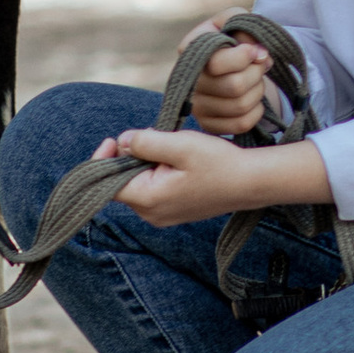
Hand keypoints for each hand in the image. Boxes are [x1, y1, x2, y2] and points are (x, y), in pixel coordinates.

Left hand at [93, 125, 331, 226]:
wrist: (250, 182)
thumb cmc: (217, 162)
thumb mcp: (179, 145)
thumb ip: (145, 142)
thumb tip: (121, 141)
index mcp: (148, 199)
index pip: (106, 183)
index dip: (103, 159)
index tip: (113, 139)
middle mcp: (150, 214)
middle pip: (122, 182)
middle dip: (130, 157)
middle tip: (155, 138)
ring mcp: (162, 215)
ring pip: (137, 184)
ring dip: (145, 163)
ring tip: (171, 149)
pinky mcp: (172, 211)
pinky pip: (152, 189)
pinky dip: (157, 172)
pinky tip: (178, 161)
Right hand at [185, 17, 268, 136]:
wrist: (229, 61)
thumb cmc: (233, 37)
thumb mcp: (235, 19)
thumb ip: (243, 24)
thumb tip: (257, 52)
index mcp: (189, 49)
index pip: (218, 63)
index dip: (245, 56)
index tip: (257, 50)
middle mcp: (189, 81)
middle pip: (234, 86)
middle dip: (256, 73)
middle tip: (260, 65)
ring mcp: (196, 106)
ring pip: (240, 106)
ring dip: (258, 90)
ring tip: (255, 79)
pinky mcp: (208, 124)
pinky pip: (241, 124)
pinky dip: (256, 110)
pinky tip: (252, 97)